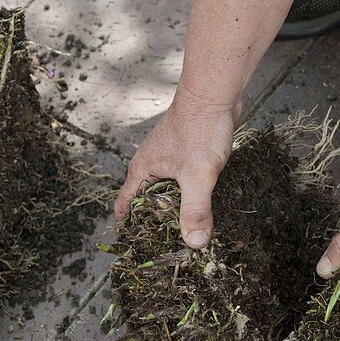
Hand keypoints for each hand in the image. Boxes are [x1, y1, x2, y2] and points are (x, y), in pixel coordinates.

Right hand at [114, 89, 240, 247]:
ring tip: (186, 226)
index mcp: (142, 170)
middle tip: (169, 244)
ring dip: (174, 205)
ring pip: (165, 188)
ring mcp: (167, 156)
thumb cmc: (200, 129)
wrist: (214, 93)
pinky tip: (203, 198)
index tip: (138, 247)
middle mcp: (150, 163)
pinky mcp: (185, 150)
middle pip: (146, 199)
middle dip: (155, 221)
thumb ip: (195, 210)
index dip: (129, 227)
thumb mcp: (198, 175)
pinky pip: (181, 177)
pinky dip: (188, 190)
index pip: (125, 204)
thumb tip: (194, 243)